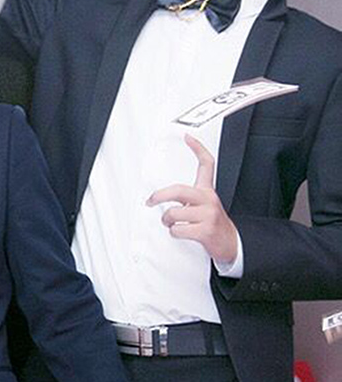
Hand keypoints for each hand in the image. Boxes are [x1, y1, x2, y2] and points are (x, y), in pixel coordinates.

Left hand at [147, 134, 238, 263]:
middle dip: (159, 196)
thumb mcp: (205, 205)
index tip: (188, 137)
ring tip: (172, 223)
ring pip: (173, 213)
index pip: (206, 165)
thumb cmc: (212, 224)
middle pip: (178, 190)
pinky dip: (174, 232)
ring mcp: (208, 215)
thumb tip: (161, 197)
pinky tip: (182, 232)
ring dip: (167, 220)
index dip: (198, 149)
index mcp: (207, 192)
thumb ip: (189, 197)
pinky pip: (177, 229)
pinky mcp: (205, 230)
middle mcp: (209, 200)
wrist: (231, 244)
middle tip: (150, 201)